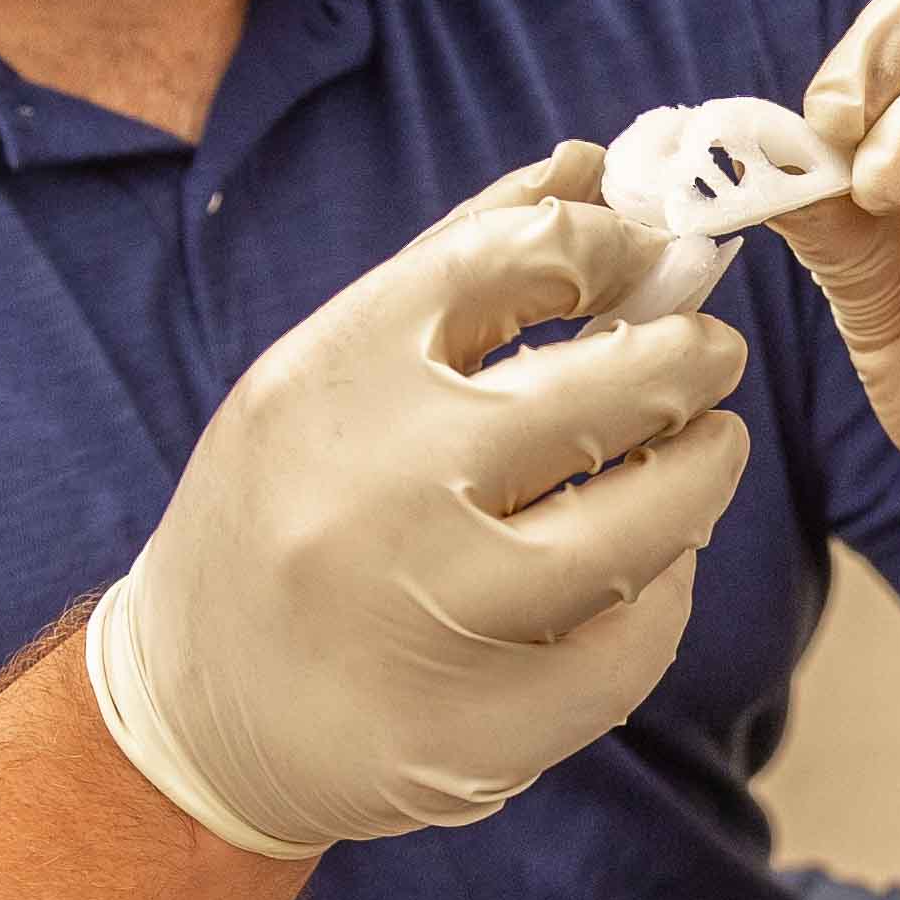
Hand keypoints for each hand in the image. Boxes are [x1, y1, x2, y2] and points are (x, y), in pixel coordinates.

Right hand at [87, 154, 749, 857]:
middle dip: (690, 361)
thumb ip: (461, 263)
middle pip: (604, 393)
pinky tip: (653, 568)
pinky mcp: (472, 733)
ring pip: (638, 535)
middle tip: (710, 356)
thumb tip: (596, 167)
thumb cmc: (283, 507)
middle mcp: (375, 493)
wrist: (190, 710)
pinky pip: (624, 652)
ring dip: (702, 477)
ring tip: (705, 452)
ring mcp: (424, 622)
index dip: (607, 246)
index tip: (641, 261)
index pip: (512, 260)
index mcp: (333, 379)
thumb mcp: (331, 368)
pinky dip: (661, 598)